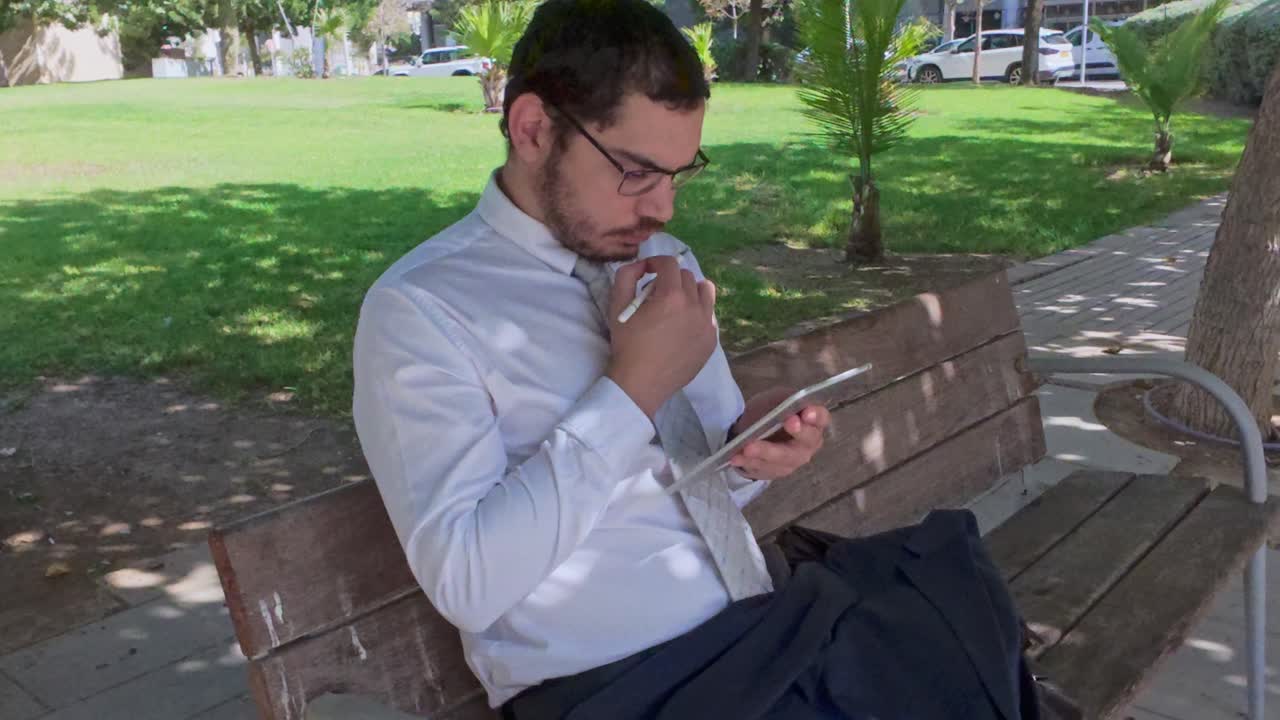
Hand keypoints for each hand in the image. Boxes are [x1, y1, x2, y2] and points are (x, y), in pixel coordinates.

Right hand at [605, 255, 717, 418]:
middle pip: (687, 277)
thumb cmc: (627, 345)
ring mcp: (707, 325)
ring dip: (690, 290)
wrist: (641, 383)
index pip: (670, 264)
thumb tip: (641, 265)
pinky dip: (698, 312)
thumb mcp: (617, 306)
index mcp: (671, 297)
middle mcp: (695, 307)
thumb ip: (626, 276)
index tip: (647, 271)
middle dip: (670, 279)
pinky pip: (709, 315)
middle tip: (655, 294)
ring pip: (705, 292)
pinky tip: (682, 326)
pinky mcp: (711, 340)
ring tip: (676, 304)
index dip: (656, 262)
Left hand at [728, 386, 829, 480]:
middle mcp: (808, 444)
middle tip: (788, 422)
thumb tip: (791, 402)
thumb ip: (785, 400)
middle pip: (807, 441)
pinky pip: (763, 467)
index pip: (822, 418)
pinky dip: (748, 462)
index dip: (816, 416)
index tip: (806, 412)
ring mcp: (793, 460)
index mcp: (813, 422)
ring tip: (747, 448)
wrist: (753, 432)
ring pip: (782, 458)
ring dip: (765, 452)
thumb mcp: (776, 399)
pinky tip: (736, 457)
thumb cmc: (770, 412)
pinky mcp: (775, 471)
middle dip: (798, 432)